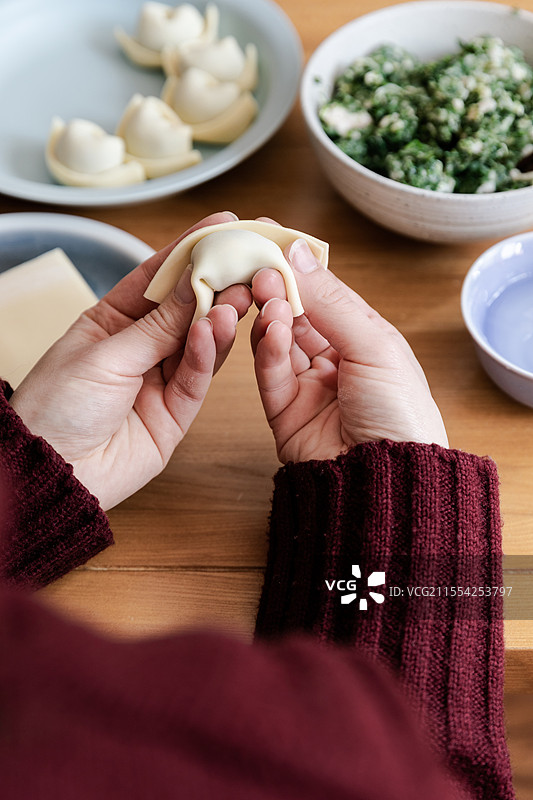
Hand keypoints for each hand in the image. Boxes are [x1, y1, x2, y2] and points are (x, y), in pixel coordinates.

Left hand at [10, 212, 251, 509]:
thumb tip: (197, 283)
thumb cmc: (56, 407)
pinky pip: (200, 377)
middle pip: (187, 308)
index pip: (157, 277)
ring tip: (241, 294)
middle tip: (248, 261)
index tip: (223, 225)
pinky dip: (211, 353)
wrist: (53, 472)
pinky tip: (219, 329)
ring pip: (202, 342)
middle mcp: (141, 346)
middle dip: (218, 282)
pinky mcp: (178, 411)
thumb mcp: (105, 356)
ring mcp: (161, 378)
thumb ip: (158, 326)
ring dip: (222, 317)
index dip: (189, 250)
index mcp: (113, 320)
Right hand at [251, 238, 447, 462]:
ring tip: (264, 294)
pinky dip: (265, 348)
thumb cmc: (402, 415)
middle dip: (277, 287)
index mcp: (364, 339)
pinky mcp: (284, 412)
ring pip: (276, 340)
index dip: (299, 267)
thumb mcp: (374, 345)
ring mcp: (308, 386)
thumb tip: (299, 251)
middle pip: (296, 314)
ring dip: (269, 314)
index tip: (271, 239)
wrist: (388, 482)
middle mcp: (334, 359)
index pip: (325, 293)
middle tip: (258, 265)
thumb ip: (332, 300)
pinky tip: (268, 327)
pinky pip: (268, 373)